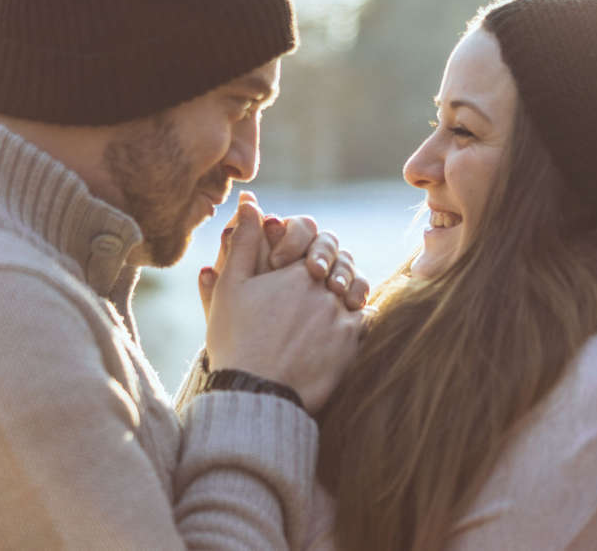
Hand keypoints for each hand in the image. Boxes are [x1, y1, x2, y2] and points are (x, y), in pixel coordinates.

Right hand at [204, 198, 363, 413]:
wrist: (253, 393)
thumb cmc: (235, 339)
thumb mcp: (231, 286)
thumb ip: (245, 241)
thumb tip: (252, 202)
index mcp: (297, 272)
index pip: (315, 246)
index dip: (306, 254)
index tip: (292, 268)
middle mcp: (325, 290)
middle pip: (338, 268)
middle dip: (329, 271)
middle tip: (315, 286)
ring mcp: (342, 318)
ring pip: (354, 293)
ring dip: (346, 294)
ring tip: (327, 306)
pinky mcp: (352, 346)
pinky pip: (365, 321)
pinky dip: (357, 320)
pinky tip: (340, 327)